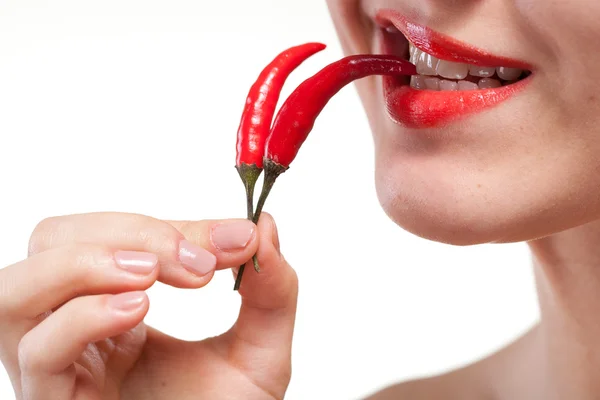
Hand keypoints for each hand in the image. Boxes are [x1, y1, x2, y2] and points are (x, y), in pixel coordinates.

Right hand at [0, 212, 296, 399]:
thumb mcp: (260, 350)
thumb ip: (271, 293)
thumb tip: (266, 227)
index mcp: (119, 312)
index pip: (114, 238)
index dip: (172, 226)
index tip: (235, 238)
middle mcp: (78, 331)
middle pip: (52, 242)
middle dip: (127, 233)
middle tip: (196, 263)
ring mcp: (59, 367)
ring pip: (16, 289)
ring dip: (86, 262)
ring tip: (152, 277)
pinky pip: (37, 350)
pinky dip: (82, 316)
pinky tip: (135, 310)